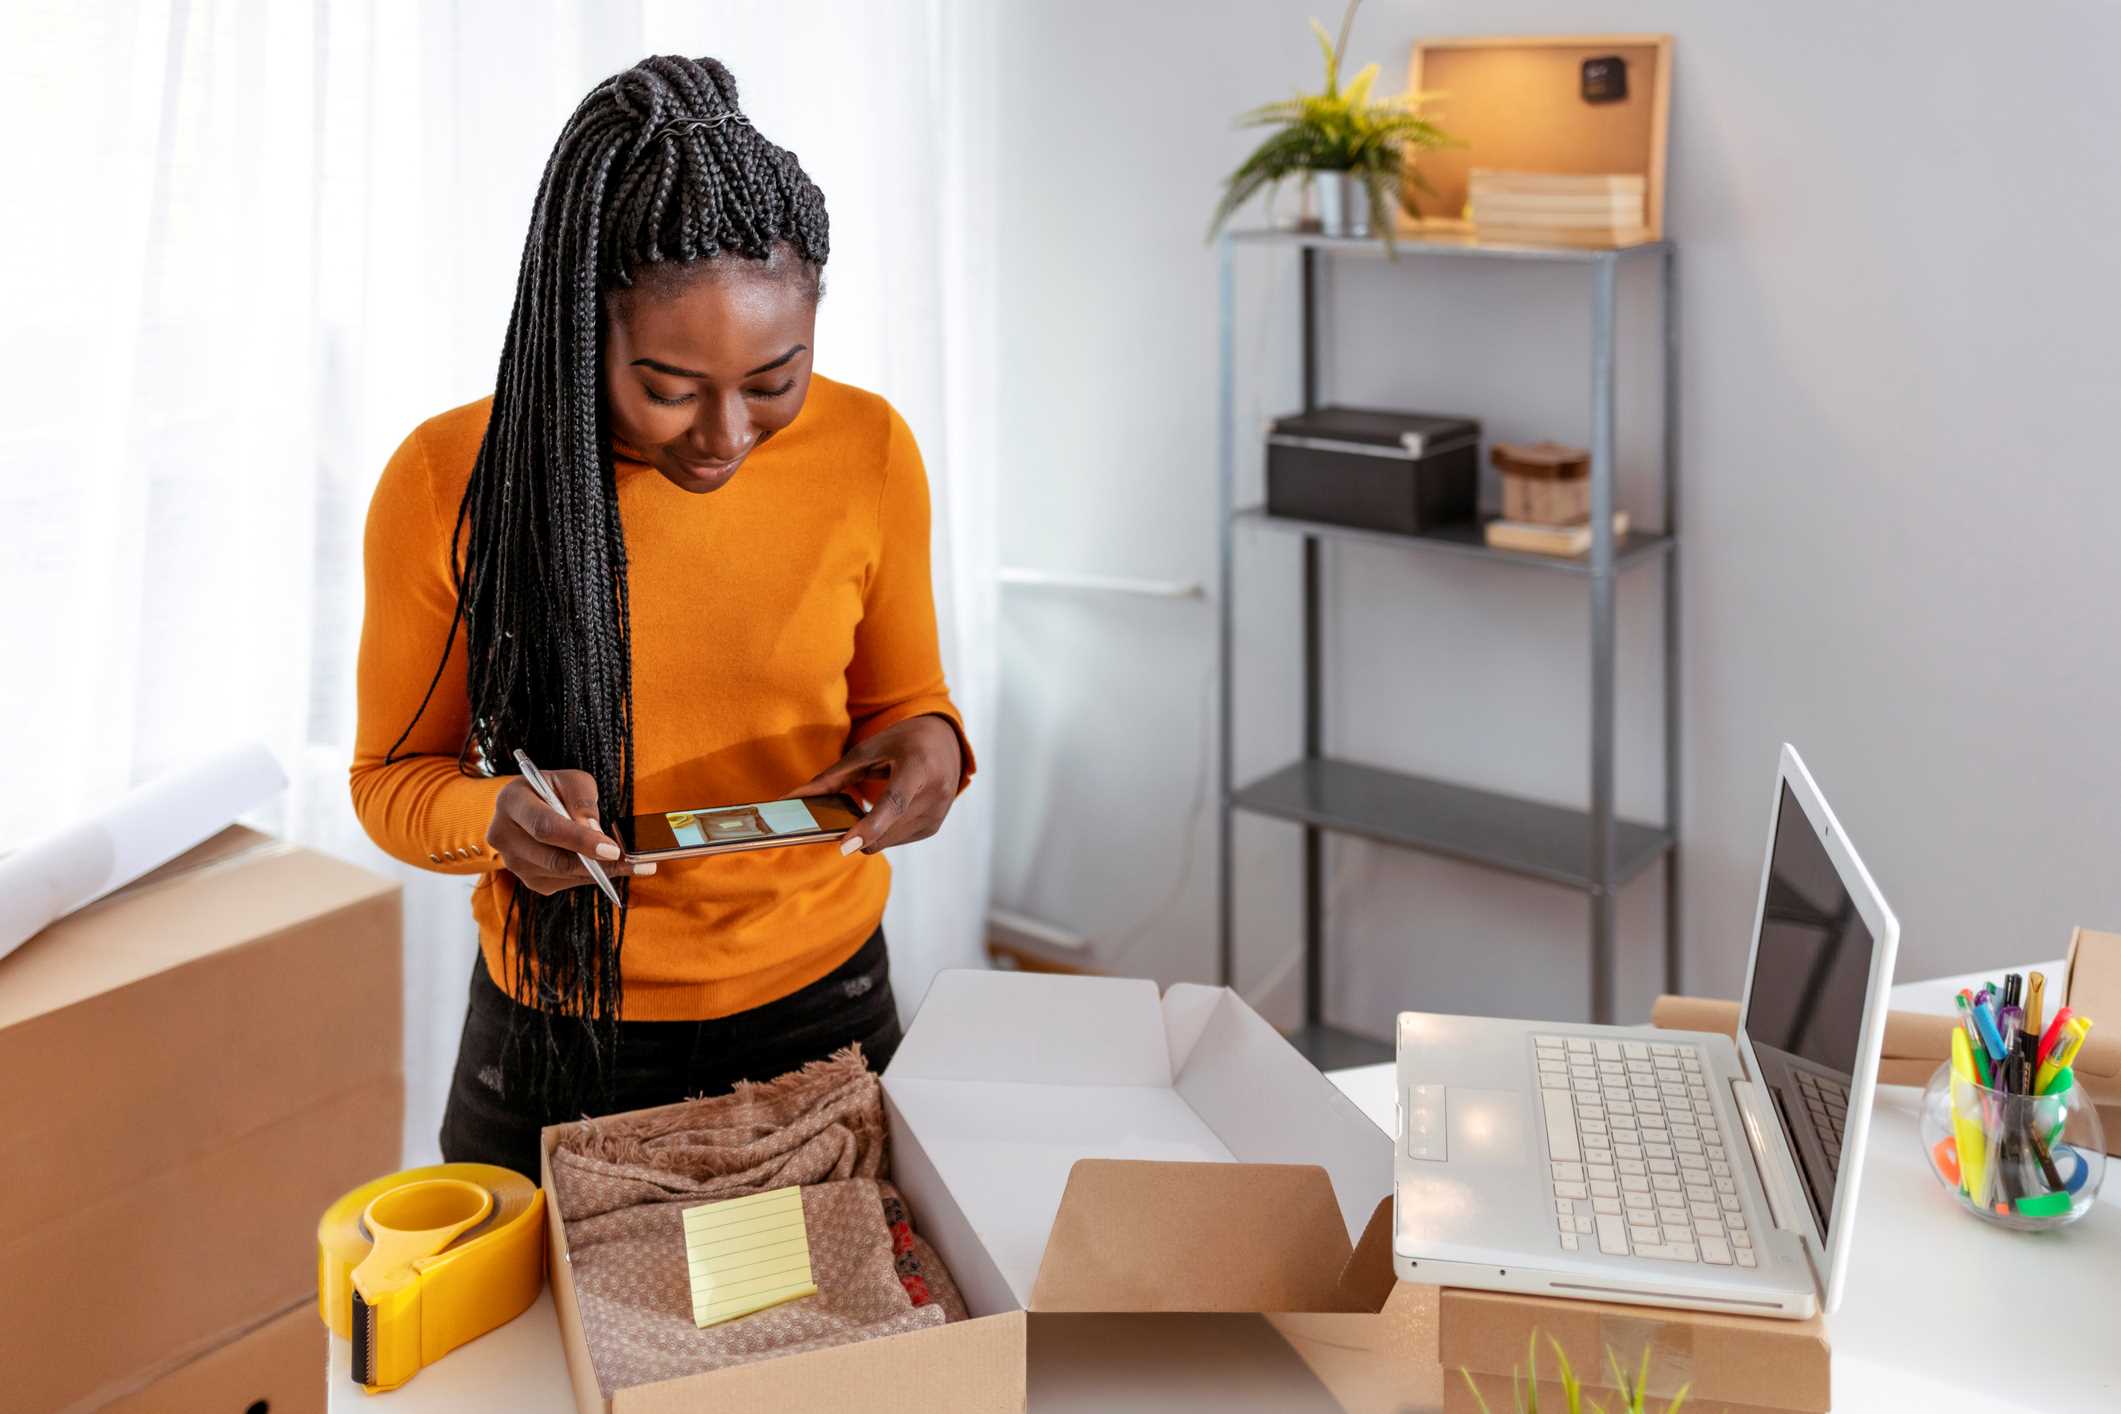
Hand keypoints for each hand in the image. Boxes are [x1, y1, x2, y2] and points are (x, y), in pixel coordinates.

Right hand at [484, 770, 655, 894]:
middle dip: (598, 863)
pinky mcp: (530, 880)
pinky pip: (566, 883)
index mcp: (511, 801)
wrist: (533, 806)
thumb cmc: (554, 789)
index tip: (612, 850)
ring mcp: (513, 863)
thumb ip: (582, 801)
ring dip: (602, 873)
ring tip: (635, 865)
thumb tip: (593, 831)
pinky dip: (592, 877)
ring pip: (563, 875)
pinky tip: (611, 867)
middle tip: (636, 863)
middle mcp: (503, 835)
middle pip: (554, 858)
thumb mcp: (572, 781)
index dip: (579, 840)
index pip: (545, 827)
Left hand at [787, 716, 963, 854]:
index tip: (845, 846)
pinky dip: (883, 831)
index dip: (870, 826)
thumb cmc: (900, 743)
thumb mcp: (866, 750)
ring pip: (885, 841)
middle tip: (843, 815)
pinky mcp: (933, 828)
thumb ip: (831, 778)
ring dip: (870, 831)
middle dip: (857, 831)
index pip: (893, 803)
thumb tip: (791, 798)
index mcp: (919, 766)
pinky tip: (890, 809)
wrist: (944, 743)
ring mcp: (937, 814)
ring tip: (879, 799)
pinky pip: (895, 841)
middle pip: (884, 830)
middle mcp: (935, 793)